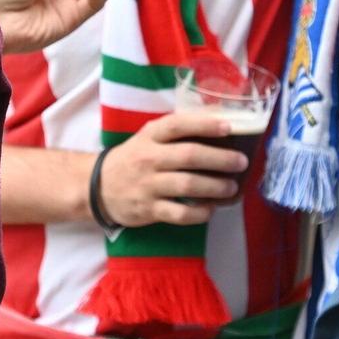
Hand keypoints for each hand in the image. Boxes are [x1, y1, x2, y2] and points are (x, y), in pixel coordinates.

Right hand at [97, 111, 248, 227]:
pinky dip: (200, 213)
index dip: (206, 125)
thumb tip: (220, 129)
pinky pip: (179, 214)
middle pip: (190, 156)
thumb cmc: (133, 159)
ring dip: (215, 187)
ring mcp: (148, 185)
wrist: (97, 187)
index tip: (229, 127)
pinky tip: (210, 209)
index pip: (179, 125)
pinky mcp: (148, 209)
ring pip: (188, 185)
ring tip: (231, 188)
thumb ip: (176, 134)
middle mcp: (149, 158)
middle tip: (241, 163)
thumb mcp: (148, 138)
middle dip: (220, 159)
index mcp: (151, 135)